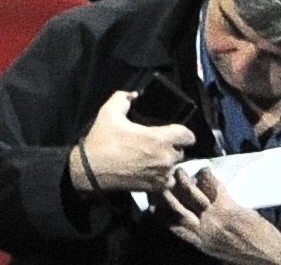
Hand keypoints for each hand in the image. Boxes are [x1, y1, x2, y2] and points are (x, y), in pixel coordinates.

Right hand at [78, 89, 198, 195]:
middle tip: (154, 144)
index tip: (172, 132)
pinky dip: (163, 176)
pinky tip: (150, 171)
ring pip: (175, 166)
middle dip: (170, 147)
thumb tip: (133, 94)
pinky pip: (169, 180)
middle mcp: (166, 158)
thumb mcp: (108, 113)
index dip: (182, 133)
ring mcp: (163, 174)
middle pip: (180, 151)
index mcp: (158, 138)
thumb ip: (122, 98)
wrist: (92, 170)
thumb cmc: (102, 141)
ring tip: (151, 158)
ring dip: (166, 162)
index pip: (188, 136)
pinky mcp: (158, 187)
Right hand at [156, 169, 280, 264]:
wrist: (274, 260)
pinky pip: (214, 187)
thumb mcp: (219, 252)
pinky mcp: (230, 208)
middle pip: (176, 206)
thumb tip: (194, 223)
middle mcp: (204, 230)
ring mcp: (216, 218)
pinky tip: (205, 171)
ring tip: (179, 170)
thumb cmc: (248, 258)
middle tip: (159, 178)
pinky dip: (208, 177)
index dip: (158, 210)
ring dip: (184, 179)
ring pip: (192, 193)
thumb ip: (205, 237)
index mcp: (201, 243)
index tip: (152, 200)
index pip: (171, 224)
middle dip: (165, 190)